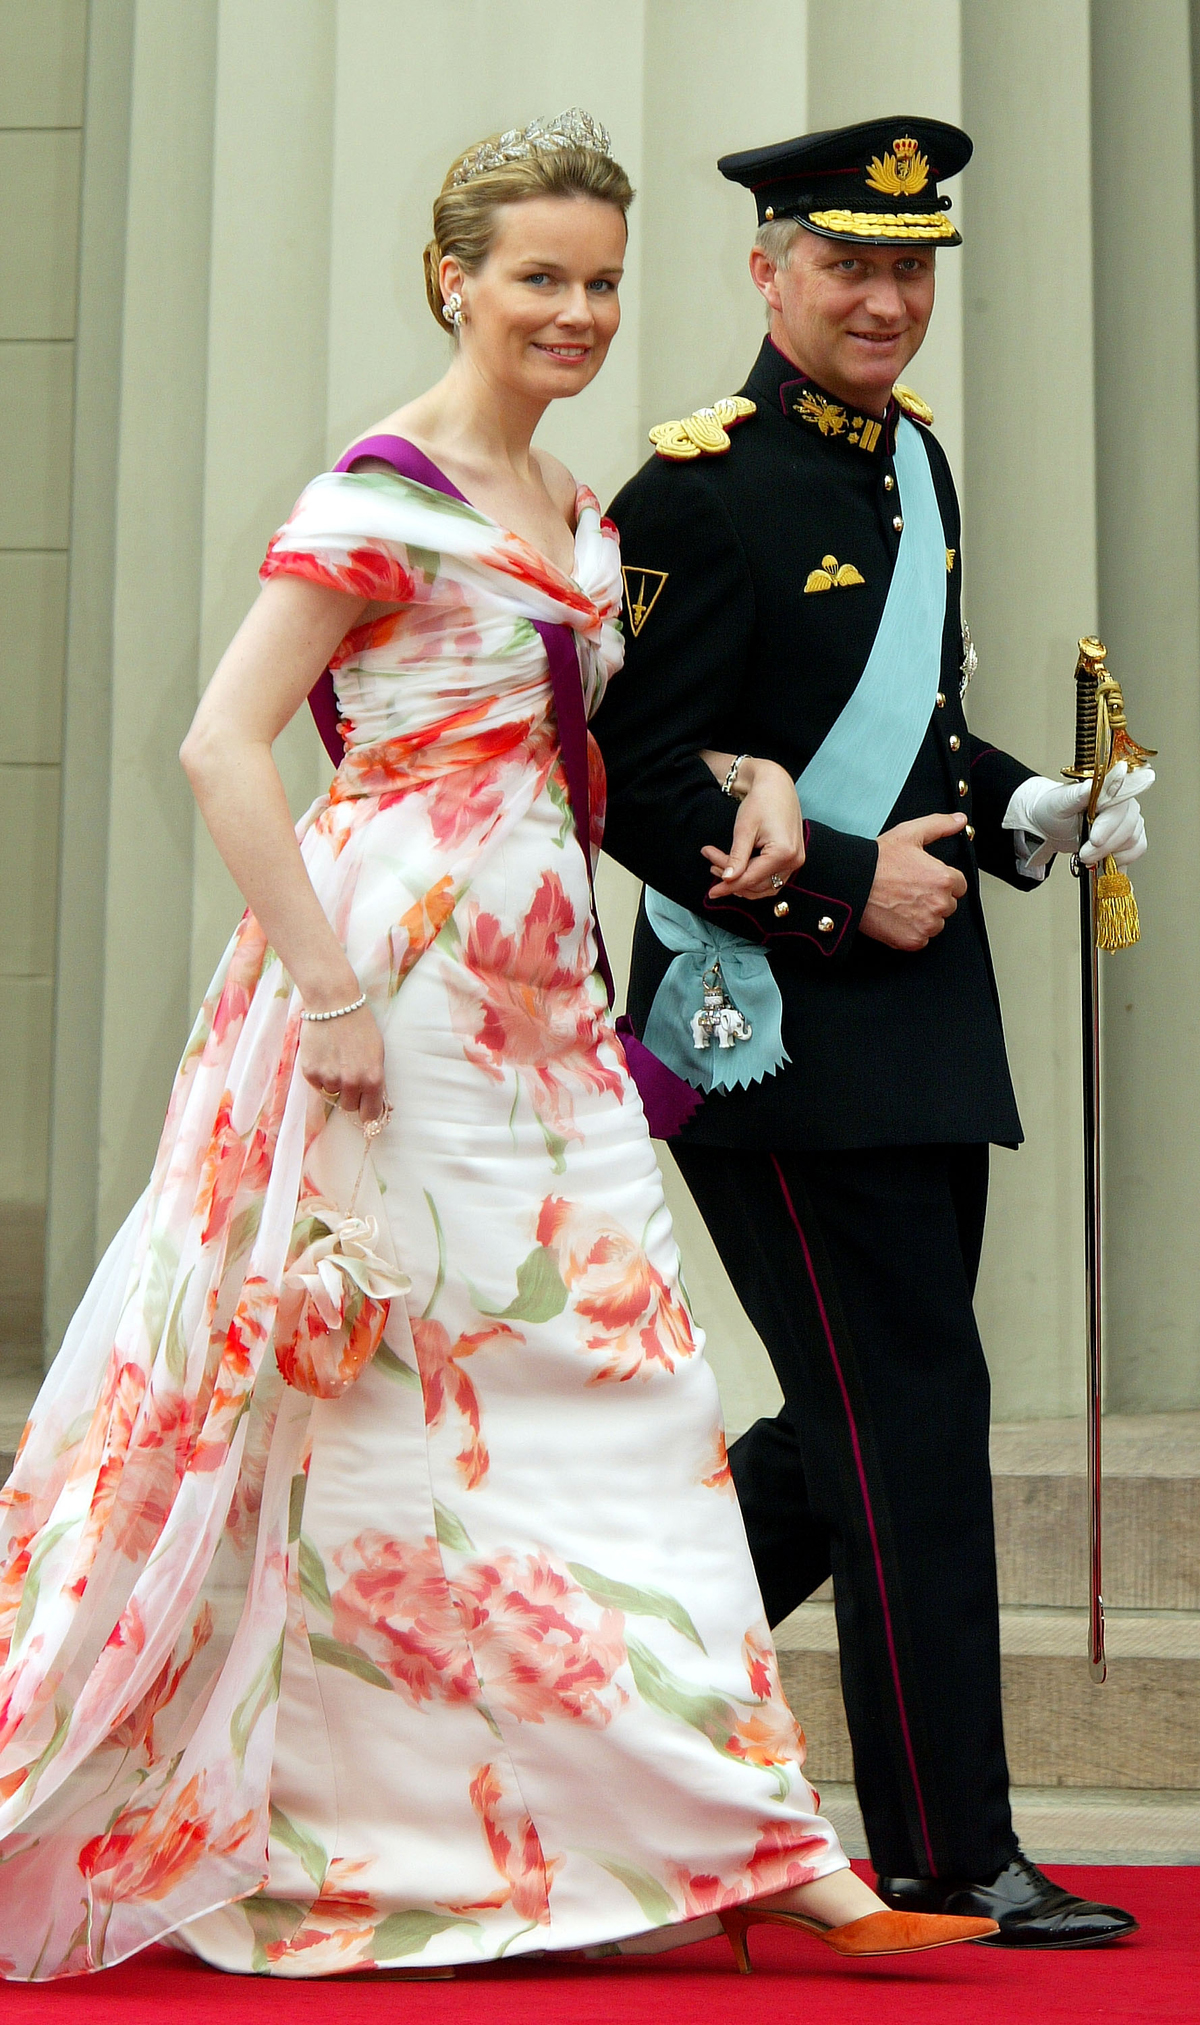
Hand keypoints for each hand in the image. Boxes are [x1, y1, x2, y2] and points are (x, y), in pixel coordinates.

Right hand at [299, 1004, 388, 1122]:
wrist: (333, 1003)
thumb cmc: (360, 1026)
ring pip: (332, 1096)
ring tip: (336, 1059)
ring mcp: (329, 1078)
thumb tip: (381, 1107)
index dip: (368, 1111)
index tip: (365, 1107)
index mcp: (373, 1079)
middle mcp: (351, 1082)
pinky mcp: (310, 1073)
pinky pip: (318, 1085)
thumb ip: (377, 1081)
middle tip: (349, 1075)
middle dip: (351, 1096)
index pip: (370, 1115)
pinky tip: (325, 1055)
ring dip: (334, 1083)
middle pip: (349, 1107)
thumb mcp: (377, 1053)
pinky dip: (321, 1075)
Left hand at [701, 757, 805, 899]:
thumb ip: (736, 857)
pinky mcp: (792, 859)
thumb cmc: (761, 801)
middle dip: (732, 878)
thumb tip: (727, 880)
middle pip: (757, 883)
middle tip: (711, 863)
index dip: (728, 887)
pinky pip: (771, 878)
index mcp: (783, 852)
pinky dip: (753, 877)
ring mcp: (795, 861)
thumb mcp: (744, 829)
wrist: (776, 785)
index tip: (711, 892)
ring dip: (741, 881)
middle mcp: (794, 860)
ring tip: (719, 865)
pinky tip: (736, 868)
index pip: (751, 879)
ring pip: (764, 886)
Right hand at [859, 812, 968, 950]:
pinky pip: (921, 939)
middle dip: (933, 899)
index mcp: (943, 878)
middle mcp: (939, 903)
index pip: (958, 886)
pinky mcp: (912, 941)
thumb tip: (958, 820)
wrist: (851, 883)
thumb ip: (939, 825)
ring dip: (924, 917)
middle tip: (909, 890)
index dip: (941, 881)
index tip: (924, 880)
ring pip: (935, 924)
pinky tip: (896, 917)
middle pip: (948, 905)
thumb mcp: (909, 833)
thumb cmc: (877, 861)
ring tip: (901, 903)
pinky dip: (911, 931)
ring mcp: (926, 924)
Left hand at [1005, 763, 1155, 871]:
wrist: (1051, 825)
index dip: (1109, 826)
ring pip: (1133, 842)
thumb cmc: (1055, 810)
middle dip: (1104, 847)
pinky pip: (1136, 850)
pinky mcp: (1129, 838)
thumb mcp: (1060, 802)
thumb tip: (1093, 785)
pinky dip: (1121, 860)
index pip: (1119, 808)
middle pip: (1127, 829)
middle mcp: (1124, 804)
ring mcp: (1129, 821)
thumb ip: (1078, 794)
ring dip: (1110, 855)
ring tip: (1088, 857)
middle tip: (1084, 855)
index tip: (1095, 840)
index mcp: (1109, 790)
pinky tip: (1104, 862)